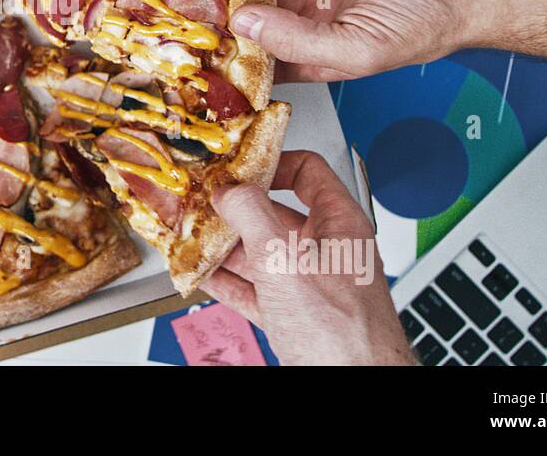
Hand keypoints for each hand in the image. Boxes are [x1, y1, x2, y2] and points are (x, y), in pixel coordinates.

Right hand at [204, 151, 414, 365]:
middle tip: (204, 206)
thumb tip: (229, 191)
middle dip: (236, 212)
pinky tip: (206, 276)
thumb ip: (253, 215)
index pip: (308, 172)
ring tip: (195, 240)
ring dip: (226, 248)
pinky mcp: (295, 315)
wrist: (351, 382)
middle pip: (276, 215)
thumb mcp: (284, 258)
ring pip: (262, 255)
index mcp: (339, 223)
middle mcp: (328, 250)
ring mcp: (311, 285)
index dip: (271, 164)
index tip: (237, 167)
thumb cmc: (340, 329)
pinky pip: (257, 290)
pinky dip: (229, 282)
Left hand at [229, 0, 489, 82]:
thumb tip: (247, 25)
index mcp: (311, 52)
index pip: (252, 56)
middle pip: (241, 9)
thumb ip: (299, 42)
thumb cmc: (433, 21)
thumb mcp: (360, 49)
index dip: (222, 52)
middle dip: (209, 5)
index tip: (186, 48)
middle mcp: (303, 13)